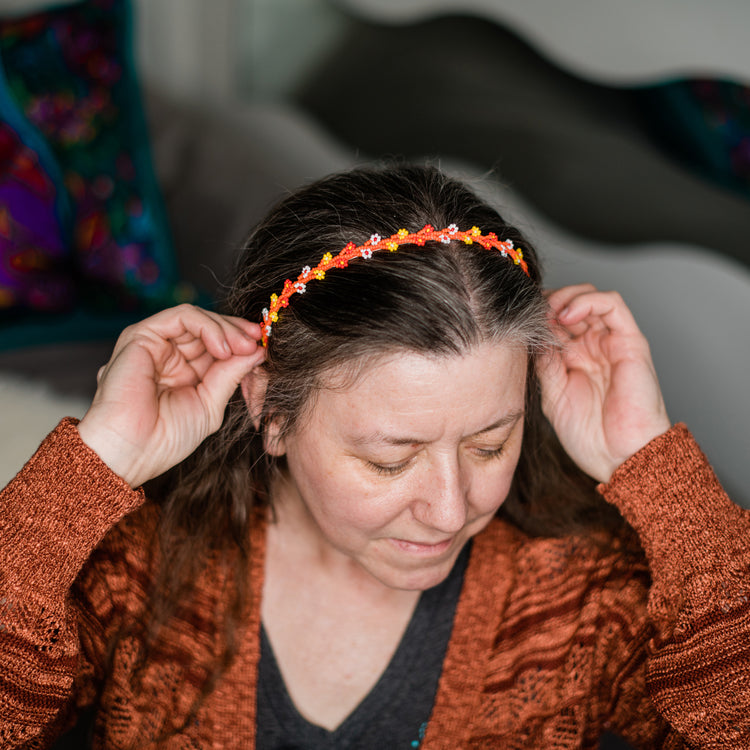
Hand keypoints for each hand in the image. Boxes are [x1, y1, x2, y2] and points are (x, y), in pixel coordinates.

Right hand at [77, 304, 264, 486]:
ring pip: (197, 318)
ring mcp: (154, 343)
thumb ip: (231, 374)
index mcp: (184, 371)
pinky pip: (181, 316)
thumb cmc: (166, 437)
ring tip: (244, 346)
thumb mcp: (210, 403)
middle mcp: (168, 354)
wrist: (132, 452)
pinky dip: (207, 326)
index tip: (265, 347)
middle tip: (259, 342)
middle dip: (238, 332)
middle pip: (209, 327)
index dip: (241, 342)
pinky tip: (223, 347)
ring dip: (226, 329)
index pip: (216, 344)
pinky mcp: (141, 335)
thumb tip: (258, 350)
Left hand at [539, 284, 670, 482]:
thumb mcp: (553, 395)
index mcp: (573, 360)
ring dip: (565, 296)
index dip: (536, 315)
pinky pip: (612, 305)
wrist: (621, 458)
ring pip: (590, 297)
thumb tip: (532, 336)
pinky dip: (588, 300)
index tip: (518, 319)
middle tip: (531, 313)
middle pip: (570, 305)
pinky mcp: (630, 342)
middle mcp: (592, 347)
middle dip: (547, 303)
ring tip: (549, 312)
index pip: (553, 322)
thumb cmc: (590, 436)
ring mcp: (611, 343)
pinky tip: (567, 314)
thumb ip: (545, 363)